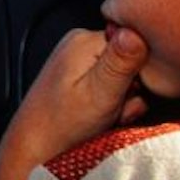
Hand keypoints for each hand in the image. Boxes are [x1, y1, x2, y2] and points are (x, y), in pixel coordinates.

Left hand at [1, 26, 148, 167]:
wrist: (37, 149)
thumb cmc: (61, 125)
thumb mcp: (99, 93)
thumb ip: (121, 62)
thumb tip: (136, 30)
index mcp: (85, 40)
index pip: (137, 43)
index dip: (142, 73)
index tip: (128, 93)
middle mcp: (81, 44)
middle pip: (132, 62)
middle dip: (131, 91)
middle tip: (113, 109)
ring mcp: (80, 62)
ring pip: (125, 79)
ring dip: (122, 103)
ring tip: (104, 116)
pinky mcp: (81, 79)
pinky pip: (112, 89)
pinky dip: (112, 107)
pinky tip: (101, 118)